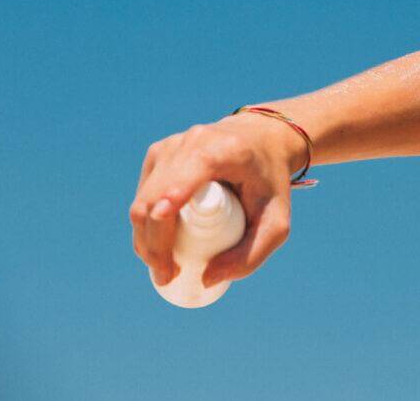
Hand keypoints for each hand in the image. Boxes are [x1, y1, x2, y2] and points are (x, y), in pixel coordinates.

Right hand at [130, 109, 306, 287]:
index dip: (167, 209)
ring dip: (145, 237)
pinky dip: (146, 222)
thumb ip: (252, 255)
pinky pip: (144, 193)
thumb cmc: (271, 182)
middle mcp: (191, 142)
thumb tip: (206, 279)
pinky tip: (158, 243)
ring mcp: (170, 145)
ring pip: (143, 198)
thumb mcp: (276, 222)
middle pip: (155, 198)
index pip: (183, 179)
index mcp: (222, 150)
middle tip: (167, 275)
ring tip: (163, 266)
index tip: (163, 246)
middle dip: (153, 244)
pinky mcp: (158, 152)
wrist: (263, 140)